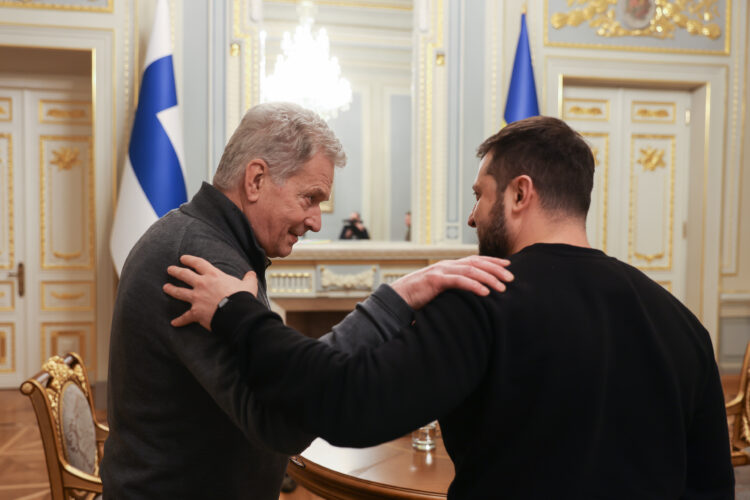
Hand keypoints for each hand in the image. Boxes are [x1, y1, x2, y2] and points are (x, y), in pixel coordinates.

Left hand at [162, 255, 257, 330]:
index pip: (198, 263)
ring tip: (166, 288)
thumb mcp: (248, 285)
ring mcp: (197, 298)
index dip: (189, 260)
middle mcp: (202, 284)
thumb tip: (251, 273)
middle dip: (176, 271)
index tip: (183, 258)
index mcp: (213, 275)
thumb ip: (248, 278)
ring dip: (171, 290)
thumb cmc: (242, 298)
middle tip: (169, 269)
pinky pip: (185, 317)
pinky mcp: (196, 312)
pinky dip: (180, 321)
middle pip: (184, 275)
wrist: (237, 313)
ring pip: (180, 292)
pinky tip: (174, 323)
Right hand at [390, 255, 512, 309]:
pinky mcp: (435, 280)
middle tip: (511, 277)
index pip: (474, 260)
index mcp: (448, 267)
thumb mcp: (439, 291)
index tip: (507, 266)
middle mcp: (446, 265)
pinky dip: (474, 286)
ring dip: (489, 278)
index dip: (492, 262)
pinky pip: (459, 281)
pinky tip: (485, 292)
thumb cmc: (417, 298)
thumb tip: (469, 297)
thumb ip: (453, 290)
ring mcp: (440, 271)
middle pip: (476, 263)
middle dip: (496, 269)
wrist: (396, 299)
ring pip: (470, 270)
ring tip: (503, 287)